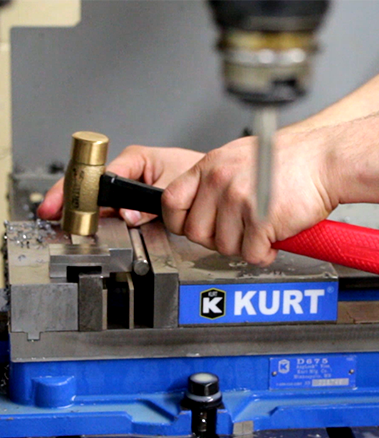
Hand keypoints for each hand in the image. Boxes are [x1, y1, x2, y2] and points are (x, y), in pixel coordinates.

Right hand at [37, 146, 203, 224]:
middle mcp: (127, 170)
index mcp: (134, 159)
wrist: (208, 182)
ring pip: (101, 202)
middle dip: (75, 203)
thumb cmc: (194, 172)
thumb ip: (149, 204)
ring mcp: (127, 186)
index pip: (97, 174)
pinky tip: (92, 226)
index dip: (77, 189)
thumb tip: (127, 215)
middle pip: (93, 188)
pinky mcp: (131, 200)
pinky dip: (103, 220)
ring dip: (88, 214)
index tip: (61, 203)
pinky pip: (112, 210)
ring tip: (73, 224)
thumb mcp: (174, 186)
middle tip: (59, 218)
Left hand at [162, 131, 337, 266]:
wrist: (324, 160)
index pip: (171, 201)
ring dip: (244, 246)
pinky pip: (251, 254)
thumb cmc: (289, 160)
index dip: (180, 221)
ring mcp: (239, 199)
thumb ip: (214, 182)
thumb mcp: (239, 158)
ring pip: (224, 247)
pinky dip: (264, 253)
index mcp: (210, 166)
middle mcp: (220, 180)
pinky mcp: (260, 219)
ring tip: (261, 230)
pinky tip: (273, 238)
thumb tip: (200, 208)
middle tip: (237, 232)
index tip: (192, 227)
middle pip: (196, 232)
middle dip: (216, 240)